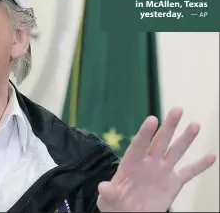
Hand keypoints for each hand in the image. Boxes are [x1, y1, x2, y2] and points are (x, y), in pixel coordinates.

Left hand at [97, 107, 215, 211]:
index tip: (152, 119)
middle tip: (177, 109)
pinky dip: (199, 166)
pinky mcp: (172, 183)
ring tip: (195, 125)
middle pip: (159, 141)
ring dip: (185, 139)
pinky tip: (211, 156)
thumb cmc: (115, 204)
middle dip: (169, 126)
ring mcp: (161, 171)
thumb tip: (103, 187)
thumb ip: (109, 192)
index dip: (145, 133)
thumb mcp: (109, 199)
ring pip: (175, 151)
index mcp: (131, 164)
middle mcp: (148, 163)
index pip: (138, 145)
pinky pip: (188, 172)